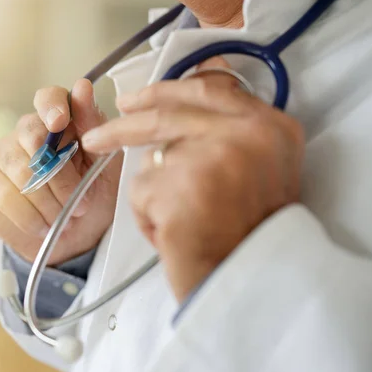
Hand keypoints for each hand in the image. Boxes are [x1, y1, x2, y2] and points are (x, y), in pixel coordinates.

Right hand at [0, 79, 122, 264]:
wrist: (77, 237)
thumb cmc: (93, 194)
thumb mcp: (105, 164)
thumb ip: (94, 126)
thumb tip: (82, 86)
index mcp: (58, 122)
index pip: (48, 97)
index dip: (52, 106)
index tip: (60, 122)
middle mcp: (25, 132)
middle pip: (33, 138)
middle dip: (62, 177)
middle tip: (82, 204)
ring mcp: (0, 157)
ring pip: (21, 172)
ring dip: (50, 203)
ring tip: (66, 218)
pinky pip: (5, 198)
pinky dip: (31, 218)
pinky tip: (45, 226)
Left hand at [81, 58, 303, 301]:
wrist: (251, 281)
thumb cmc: (250, 233)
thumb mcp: (261, 170)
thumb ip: (232, 130)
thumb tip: (188, 93)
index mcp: (272, 128)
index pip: (210, 90)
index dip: (168, 92)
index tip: (138, 98)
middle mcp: (249, 134)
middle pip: (170, 115)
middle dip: (127, 124)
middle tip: (99, 136)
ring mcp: (215, 158)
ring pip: (155, 159)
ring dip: (156, 191)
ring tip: (178, 221)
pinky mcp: (183, 187)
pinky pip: (143, 191)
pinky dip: (148, 217)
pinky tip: (174, 236)